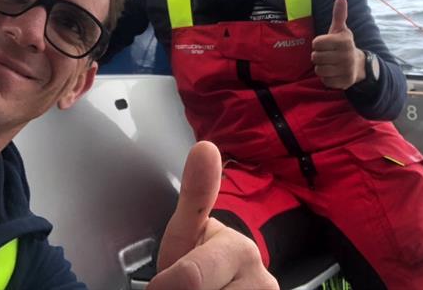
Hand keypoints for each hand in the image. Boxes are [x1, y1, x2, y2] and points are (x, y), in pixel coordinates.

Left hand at [147, 142, 278, 289]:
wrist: (228, 288)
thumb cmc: (202, 262)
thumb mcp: (189, 232)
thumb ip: (195, 195)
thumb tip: (206, 147)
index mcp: (240, 253)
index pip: (188, 278)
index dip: (163, 288)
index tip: (158, 287)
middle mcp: (263, 284)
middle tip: (181, 289)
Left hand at [311, 0, 365, 88]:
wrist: (358, 65)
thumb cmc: (343, 45)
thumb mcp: (341, 30)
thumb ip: (339, 15)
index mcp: (343, 41)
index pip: (316, 43)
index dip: (318, 44)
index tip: (326, 44)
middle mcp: (346, 55)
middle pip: (315, 57)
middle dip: (318, 56)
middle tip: (327, 55)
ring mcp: (346, 70)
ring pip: (319, 70)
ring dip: (321, 67)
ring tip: (329, 64)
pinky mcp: (344, 83)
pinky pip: (325, 81)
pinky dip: (326, 78)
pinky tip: (333, 73)